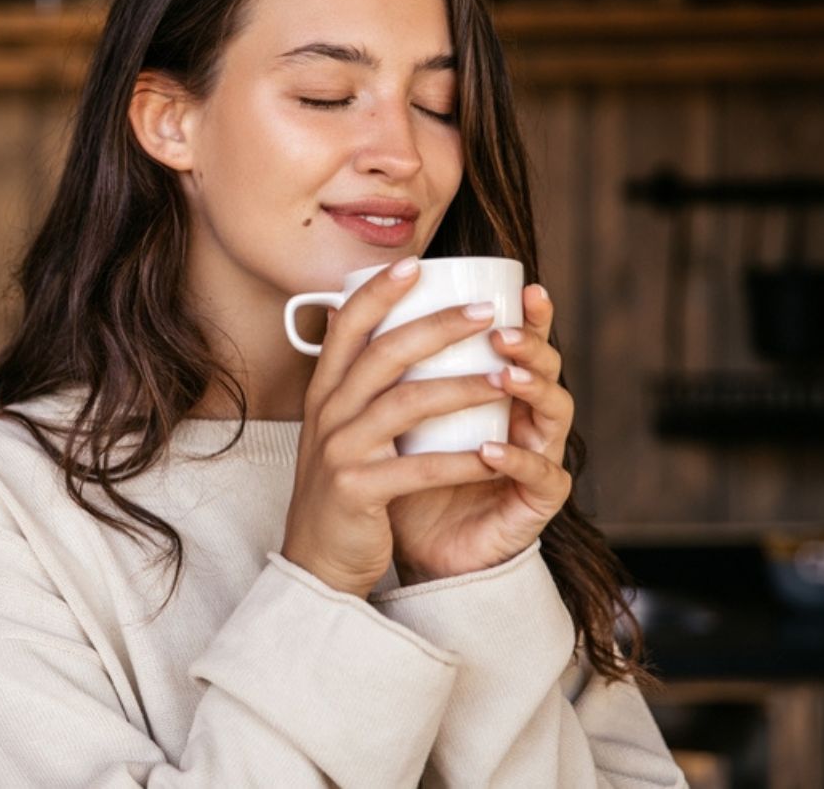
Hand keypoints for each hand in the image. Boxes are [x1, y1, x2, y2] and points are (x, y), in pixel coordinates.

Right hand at [280, 256, 508, 598]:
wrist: (316, 560)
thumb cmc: (344, 488)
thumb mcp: (338, 427)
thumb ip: (357, 383)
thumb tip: (380, 324)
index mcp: (324, 392)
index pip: (347, 326)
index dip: (379, 291)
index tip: (416, 264)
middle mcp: (327, 414)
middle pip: (384, 354)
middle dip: (438, 326)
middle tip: (486, 311)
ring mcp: (340, 451)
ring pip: (407, 403)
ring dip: (463, 387)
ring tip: (507, 377)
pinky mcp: (358, 490)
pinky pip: (419, 468)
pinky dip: (461, 460)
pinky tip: (495, 454)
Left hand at [386, 283, 573, 584]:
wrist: (414, 551)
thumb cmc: (404, 479)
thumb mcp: (390, 419)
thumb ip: (382, 370)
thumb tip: (338, 307)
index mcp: (497, 393)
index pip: (520, 344)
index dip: (529, 315)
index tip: (518, 283)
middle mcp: (524, 419)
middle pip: (546, 369)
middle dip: (532, 344)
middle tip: (502, 329)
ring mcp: (536, 459)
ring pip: (555, 414)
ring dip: (532, 391)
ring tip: (504, 376)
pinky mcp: (534, 504)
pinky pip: (537, 476)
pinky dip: (515, 459)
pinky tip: (490, 450)